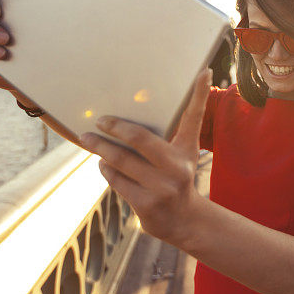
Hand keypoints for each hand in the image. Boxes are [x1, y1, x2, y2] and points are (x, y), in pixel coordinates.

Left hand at [80, 68, 212, 243]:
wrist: (185, 222)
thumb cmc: (178, 177)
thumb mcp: (184, 153)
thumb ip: (174, 130)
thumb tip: (165, 101)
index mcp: (187, 149)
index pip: (194, 117)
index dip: (201, 93)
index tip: (203, 71)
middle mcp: (177, 167)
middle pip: (139, 138)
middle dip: (115, 127)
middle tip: (99, 120)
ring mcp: (161, 187)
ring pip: (120, 161)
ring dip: (101, 149)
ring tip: (90, 141)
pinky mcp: (146, 205)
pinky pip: (117, 181)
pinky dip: (107, 170)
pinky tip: (103, 164)